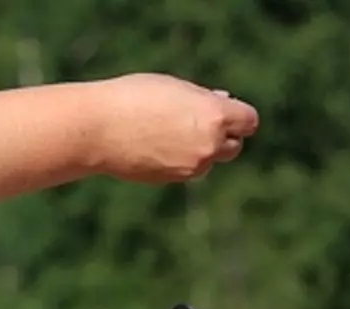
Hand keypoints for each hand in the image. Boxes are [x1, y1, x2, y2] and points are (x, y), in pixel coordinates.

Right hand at [92, 73, 258, 183]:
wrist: (100, 128)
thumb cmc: (135, 97)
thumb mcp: (175, 87)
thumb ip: (204, 99)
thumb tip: (225, 102)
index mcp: (214, 117)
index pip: (249, 121)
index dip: (240, 116)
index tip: (228, 111)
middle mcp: (209, 146)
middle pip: (234, 146)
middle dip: (223, 135)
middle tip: (199, 121)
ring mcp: (193, 168)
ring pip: (209, 160)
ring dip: (200, 148)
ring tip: (170, 129)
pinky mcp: (175, 180)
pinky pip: (188, 169)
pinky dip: (181, 159)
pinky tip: (157, 143)